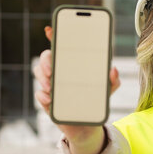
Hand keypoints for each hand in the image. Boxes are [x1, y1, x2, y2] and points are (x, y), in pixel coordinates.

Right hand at [33, 26, 120, 153]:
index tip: (49, 29)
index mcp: (71, 64)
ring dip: (42, 78)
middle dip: (46, 61)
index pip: (60, 46)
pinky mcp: (47, 101)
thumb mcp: (107, 90)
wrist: (87, 124)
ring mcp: (51, 85)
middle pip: (46, 57)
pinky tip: (50, 100)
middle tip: (52, 71)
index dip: (54, 36)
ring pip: (39, 73)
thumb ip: (113, 80)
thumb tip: (113, 70)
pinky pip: (39, 95)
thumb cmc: (95, 101)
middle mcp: (58, 71)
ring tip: (52, 87)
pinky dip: (43, 97)